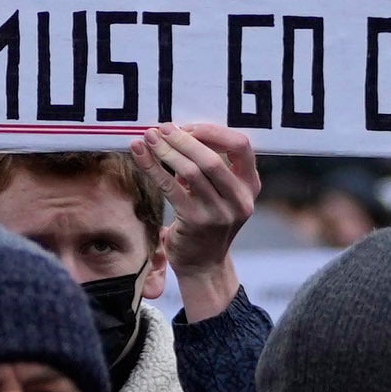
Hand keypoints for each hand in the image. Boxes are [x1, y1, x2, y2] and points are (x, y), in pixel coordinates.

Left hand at [157, 124, 260, 311]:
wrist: (204, 265)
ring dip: (165, 151)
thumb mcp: (222, 193)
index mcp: (250, 185)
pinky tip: (139, 155)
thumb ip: (210, 166)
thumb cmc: (209, 220)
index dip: (213, 131)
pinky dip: (152, 167)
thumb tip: (178, 132)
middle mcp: (240, 199)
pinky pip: (170, 187)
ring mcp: (219, 213)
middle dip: (183, 139)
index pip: (241, 146)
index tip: (188, 127)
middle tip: (161, 129)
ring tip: (147, 138)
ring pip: (190, 171)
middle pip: (212, 158)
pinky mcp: (195, 222)